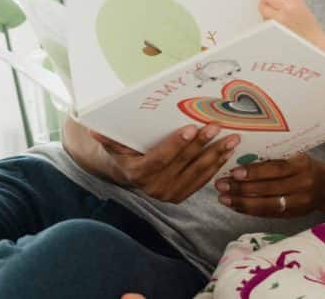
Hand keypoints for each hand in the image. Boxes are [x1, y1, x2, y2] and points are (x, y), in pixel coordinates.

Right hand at [90, 123, 239, 203]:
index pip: (160, 159)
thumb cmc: (125, 149)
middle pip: (183, 165)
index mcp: (137, 173)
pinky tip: (228, 152)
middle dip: (202, 145)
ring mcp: (169, 194)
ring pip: (197, 173)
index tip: (191, 128)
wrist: (129, 171)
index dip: (176, 145)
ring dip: (216, 155)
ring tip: (232, 139)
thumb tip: (93, 129)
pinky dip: (217, 166)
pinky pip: (202, 181)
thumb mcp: (115, 142)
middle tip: (218, 127)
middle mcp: (153, 188)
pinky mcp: (181, 196)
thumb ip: (109, 136)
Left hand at [214, 153, 324, 216]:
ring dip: (242, 202)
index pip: (275, 170)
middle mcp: (302, 185)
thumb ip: (276, 160)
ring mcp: (299, 203)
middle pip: (268, 189)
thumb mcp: (298, 157)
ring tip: (223, 198)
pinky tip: (236, 206)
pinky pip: (268, 214)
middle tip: (221, 185)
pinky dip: (250, 210)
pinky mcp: (294, 216)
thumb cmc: (310, 167)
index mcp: (303, 166)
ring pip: (266, 205)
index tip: (234, 172)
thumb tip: (244, 161)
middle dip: (241, 188)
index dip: (254, 172)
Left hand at [248, 0, 324, 45]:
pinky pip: (264, 19)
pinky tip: (273, 19)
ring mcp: (280, 19)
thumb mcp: (300, 4)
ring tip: (270, 9)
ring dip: (262, 5)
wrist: (312, 39)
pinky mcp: (274, 29)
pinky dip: (265, 17)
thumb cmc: (305, 21)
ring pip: (263, 8)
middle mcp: (288, 8)